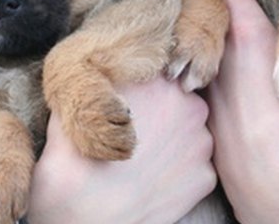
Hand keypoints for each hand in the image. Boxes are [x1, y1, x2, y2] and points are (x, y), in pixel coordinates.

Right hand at [28, 76, 215, 223]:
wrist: (84, 216)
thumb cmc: (72, 158)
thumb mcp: (74, 103)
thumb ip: (98, 81)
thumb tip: (100, 70)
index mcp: (156, 79)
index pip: (158, 70)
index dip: (144, 87)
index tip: (131, 102)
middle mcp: (188, 105)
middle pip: (180, 99)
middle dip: (163, 111)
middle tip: (137, 131)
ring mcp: (201, 142)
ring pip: (190, 133)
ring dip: (173, 140)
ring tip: (143, 158)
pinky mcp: (205, 176)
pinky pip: (194, 165)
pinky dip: (178, 171)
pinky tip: (153, 179)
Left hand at [205, 0, 278, 222]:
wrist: (275, 189)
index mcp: (251, 46)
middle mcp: (222, 60)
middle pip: (214, 15)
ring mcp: (209, 84)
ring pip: (207, 45)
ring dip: (215, 31)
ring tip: (227, 24)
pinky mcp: (204, 108)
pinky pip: (204, 73)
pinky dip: (210, 62)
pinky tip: (222, 68)